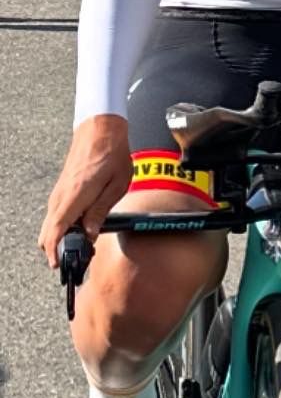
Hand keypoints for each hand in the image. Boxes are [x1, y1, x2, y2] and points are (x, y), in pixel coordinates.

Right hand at [39, 115, 131, 267]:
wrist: (100, 131)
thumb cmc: (112, 155)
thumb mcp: (116, 185)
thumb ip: (100, 211)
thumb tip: (89, 234)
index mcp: (74, 197)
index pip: (55, 232)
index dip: (55, 252)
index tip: (60, 265)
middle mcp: (60, 198)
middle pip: (48, 233)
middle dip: (58, 250)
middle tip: (77, 259)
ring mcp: (58, 194)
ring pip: (51, 225)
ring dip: (61, 238)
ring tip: (82, 247)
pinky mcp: (61, 191)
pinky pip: (57, 216)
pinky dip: (63, 227)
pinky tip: (80, 230)